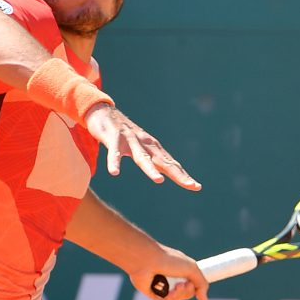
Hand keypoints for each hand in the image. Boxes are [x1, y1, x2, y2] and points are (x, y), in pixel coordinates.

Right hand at [84, 104, 200, 190]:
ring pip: (141, 157)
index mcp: (152, 148)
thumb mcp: (139, 148)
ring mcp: (130, 140)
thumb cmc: (123, 134)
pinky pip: (114, 152)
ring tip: (159, 181)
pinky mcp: (114, 137)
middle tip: (191, 185)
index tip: (196, 187)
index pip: (171, 164)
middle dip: (177, 174)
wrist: (103, 112)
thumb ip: (151, 161)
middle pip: (163, 162)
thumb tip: (164, 174)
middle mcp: (145, 143)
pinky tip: (114, 173)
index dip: (183, 175)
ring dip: (150, 169)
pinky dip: (115, 162)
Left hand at [128, 244, 208, 299]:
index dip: (197, 287)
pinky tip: (169, 293)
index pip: (194, 284)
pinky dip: (169, 299)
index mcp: (181, 269)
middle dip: (188, 291)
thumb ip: (201, 283)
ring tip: (177, 287)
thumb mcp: (191, 268)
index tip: (195, 285)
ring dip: (179, 295)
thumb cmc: (169, 259)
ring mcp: (163, 286)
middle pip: (186, 294)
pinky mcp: (153, 293)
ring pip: (177, 299)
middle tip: (185, 284)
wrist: (147, 260)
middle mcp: (172, 278)